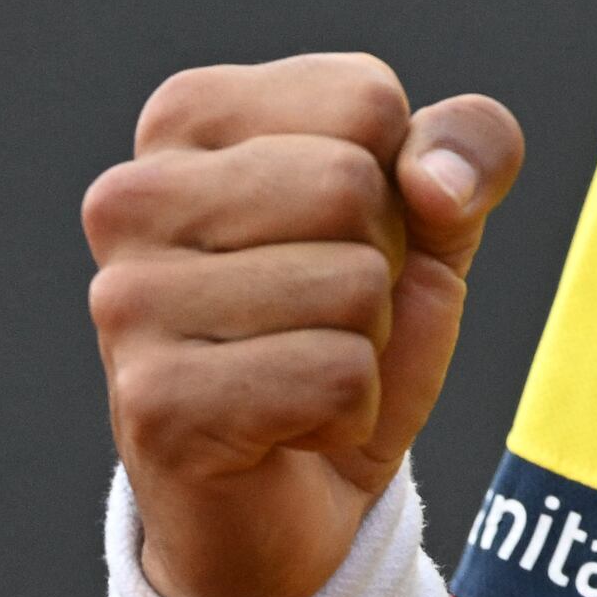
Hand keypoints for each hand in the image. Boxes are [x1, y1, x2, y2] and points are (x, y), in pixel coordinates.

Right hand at [84, 54, 525, 596]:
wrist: (296, 496)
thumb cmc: (349, 326)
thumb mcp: (435, 215)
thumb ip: (468, 147)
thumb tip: (438, 184)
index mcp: (188, 117)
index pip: (365, 101)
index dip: (401, 182)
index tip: (343, 237)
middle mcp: (132, 197)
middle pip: (351, 186)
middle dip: (383, 265)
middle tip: (329, 317)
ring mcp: (128, 301)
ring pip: (351, 285)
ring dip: (367, 345)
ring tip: (304, 368)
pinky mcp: (153, 402)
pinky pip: (336, 378)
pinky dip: (351, 413)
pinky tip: (291, 429)